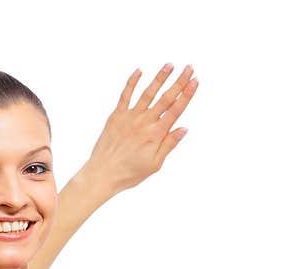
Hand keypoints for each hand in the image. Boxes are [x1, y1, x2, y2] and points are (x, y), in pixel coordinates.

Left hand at [83, 63, 198, 192]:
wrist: (104, 173)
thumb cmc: (130, 173)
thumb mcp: (155, 164)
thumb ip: (169, 144)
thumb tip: (183, 128)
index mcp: (156, 134)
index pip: (176, 110)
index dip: (187, 94)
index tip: (195, 81)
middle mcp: (144, 122)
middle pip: (166, 98)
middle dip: (179, 81)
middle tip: (189, 67)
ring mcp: (130, 116)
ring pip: (148, 92)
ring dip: (159, 78)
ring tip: (169, 65)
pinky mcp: (117, 115)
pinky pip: (125, 95)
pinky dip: (132, 82)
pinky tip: (139, 71)